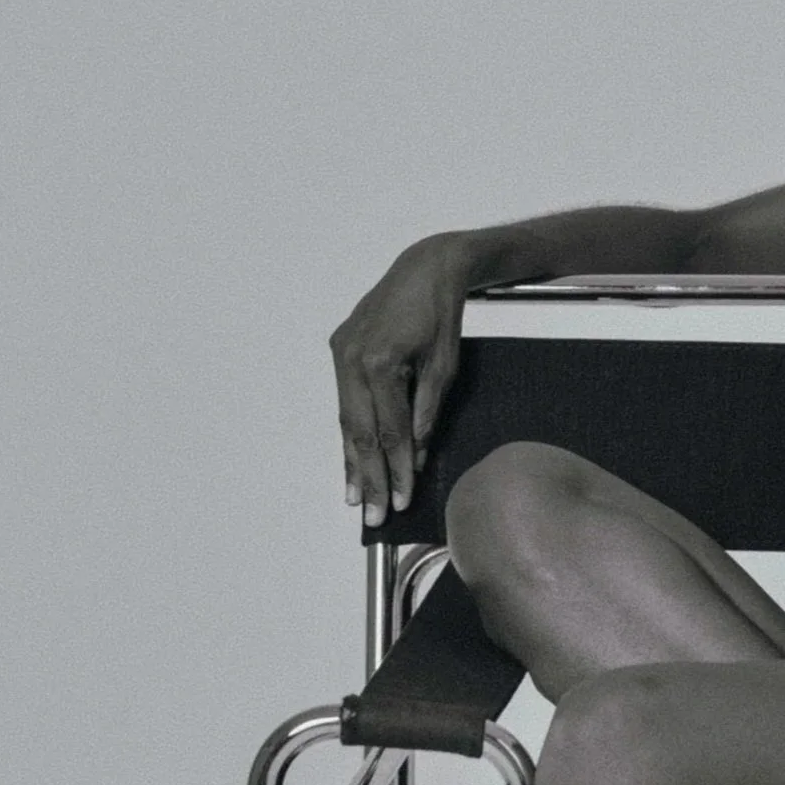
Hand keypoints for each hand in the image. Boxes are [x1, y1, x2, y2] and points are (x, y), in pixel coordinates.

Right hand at [329, 234, 472, 526]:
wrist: (425, 267)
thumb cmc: (441, 314)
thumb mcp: (444, 366)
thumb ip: (426, 412)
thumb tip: (416, 454)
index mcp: (379, 362)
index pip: (389, 430)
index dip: (396, 468)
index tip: (401, 500)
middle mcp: (351, 359)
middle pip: (359, 432)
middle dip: (369, 476)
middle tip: (374, 516)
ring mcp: (341, 353)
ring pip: (346, 420)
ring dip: (352, 461)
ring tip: (357, 498)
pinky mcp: (340, 350)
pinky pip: (344, 402)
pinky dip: (349, 433)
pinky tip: (350, 461)